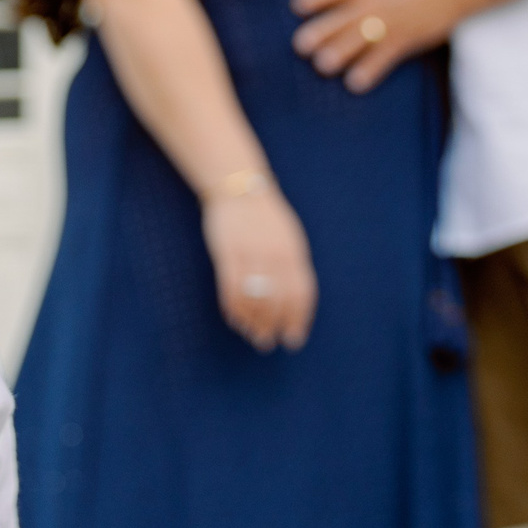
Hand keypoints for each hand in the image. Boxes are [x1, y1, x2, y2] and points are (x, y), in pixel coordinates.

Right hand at [200, 185, 315, 352]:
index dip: (298, 319)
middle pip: (277, 300)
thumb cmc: (265, 216)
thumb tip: (296, 303)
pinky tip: (233, 318)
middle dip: (273, 326)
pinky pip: (230, 287)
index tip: (293, 339)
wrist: (238, 186)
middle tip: (266, 342)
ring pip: (253, 298)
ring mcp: (250, 253)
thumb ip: (293, 266)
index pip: (301, 293)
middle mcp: (275, 254)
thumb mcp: (289, 237)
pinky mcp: (226, 251)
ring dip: (252, 321)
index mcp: (294, 251)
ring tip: (250, 334)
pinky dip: (232, 307)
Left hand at [290, 0, 469, 92]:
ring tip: (323, 65)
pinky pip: (385, 58)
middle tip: (301, 45)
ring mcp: (391, 23)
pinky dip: (371, 70)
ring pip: (362, 40)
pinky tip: (355, 83)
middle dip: (323, 31)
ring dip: (342, 53)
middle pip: (345, 18)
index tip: (298, 5)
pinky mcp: (405, 40)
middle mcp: (376, 4)